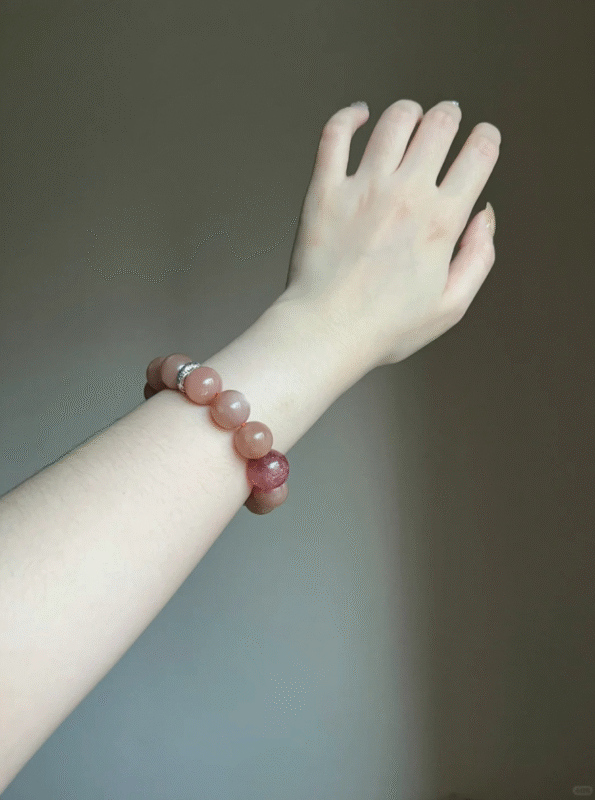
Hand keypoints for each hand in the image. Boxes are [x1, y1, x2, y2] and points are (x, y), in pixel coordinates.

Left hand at [279, 99, 499, 367]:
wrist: (326, 332)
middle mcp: (405, 194)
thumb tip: (485, 215)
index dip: (487, 139)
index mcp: (441, 221)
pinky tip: (358, 115)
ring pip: (394, 121)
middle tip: (447, 121)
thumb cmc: (386, 327)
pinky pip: (335, 135)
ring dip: (410, 112)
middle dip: (450, 117)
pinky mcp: (325, 190)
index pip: (478, 155)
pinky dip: (349, 116)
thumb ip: (478, 257)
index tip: (484, 139)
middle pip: (439, 125)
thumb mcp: (451, 305)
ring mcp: (363, 188)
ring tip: (410, 118)